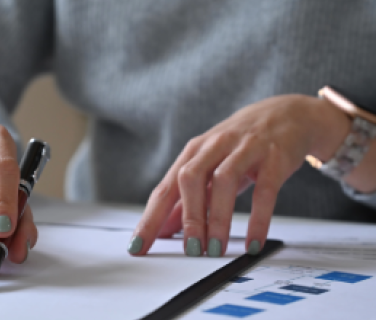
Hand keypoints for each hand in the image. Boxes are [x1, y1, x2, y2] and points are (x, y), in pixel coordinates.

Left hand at [129, 94, 349, 256]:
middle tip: (190, 250)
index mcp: (193, 153)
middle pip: (190, 179)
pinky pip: (264, 190)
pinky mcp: (274, 157)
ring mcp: (245, 149)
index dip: (150, 218)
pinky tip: (254, 242)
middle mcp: (215, 147)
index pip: (165, 188)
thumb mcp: (210, 168)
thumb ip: (187, 198)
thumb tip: (163, 229)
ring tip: (215, 248)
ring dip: (217, 218)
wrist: (286, 114)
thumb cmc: (240, 145)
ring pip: (224, 181)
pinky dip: (258, 218)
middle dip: (187, 216)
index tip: (139, 245)